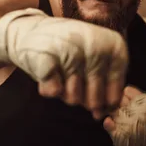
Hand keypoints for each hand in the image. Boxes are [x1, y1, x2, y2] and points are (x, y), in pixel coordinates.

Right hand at [0, 8, 127, 117]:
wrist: (30, 30)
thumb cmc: (67, 49)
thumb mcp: (94, 58)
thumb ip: (104, 84)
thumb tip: (101, 114)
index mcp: (113, 45)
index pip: (116, 92)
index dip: (103, 101)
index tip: (91, 91)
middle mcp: (95, 46)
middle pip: (93, 100)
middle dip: (81, 98)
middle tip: (72, 79)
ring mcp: (70, 50)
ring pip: (73, 98)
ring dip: (64, 91)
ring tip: (60, 71)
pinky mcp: (47, 57)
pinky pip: (53, 92)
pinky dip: (48, 87)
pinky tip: (47, 71)